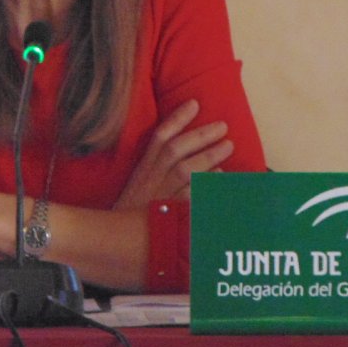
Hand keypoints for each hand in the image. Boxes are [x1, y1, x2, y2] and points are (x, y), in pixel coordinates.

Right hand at [113, 99, 232, 209]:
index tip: (194, 103)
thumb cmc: (134, 213)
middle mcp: (151, 179)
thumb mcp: (141, 184)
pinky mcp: (171, 215)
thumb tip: (187, 149)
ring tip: (228, 146)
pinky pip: (193, 197)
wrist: (119, 242)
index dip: (177, 119)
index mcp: (144, 169)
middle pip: (175, 151)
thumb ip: (159, 167)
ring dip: (209, 156)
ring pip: (186, 171)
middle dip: (200, 136)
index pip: (159, 138)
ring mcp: (161, 197)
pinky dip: (208, 185)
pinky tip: (222, 177)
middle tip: (222, 127)